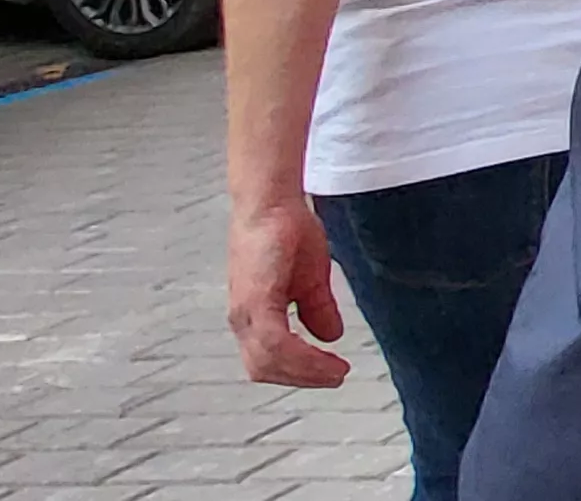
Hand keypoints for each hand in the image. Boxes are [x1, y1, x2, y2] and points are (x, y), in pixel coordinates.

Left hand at [227, 198, 350, 386]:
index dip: (297, 372)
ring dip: (306, 372)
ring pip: (268, 362)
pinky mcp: (256, 301)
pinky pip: (276, 343)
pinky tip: (328, 356)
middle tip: (336, 377)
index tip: (330, 372)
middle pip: (263, 369)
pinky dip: (303, 357)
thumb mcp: (311, 278)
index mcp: (253, 315)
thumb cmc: (286, 232)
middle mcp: (242, 319)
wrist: (272, 203)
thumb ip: (318, 308)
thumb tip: (331, 336)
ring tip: (337, 371)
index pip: (266, 361)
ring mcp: (246, 312)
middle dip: (302, 378)